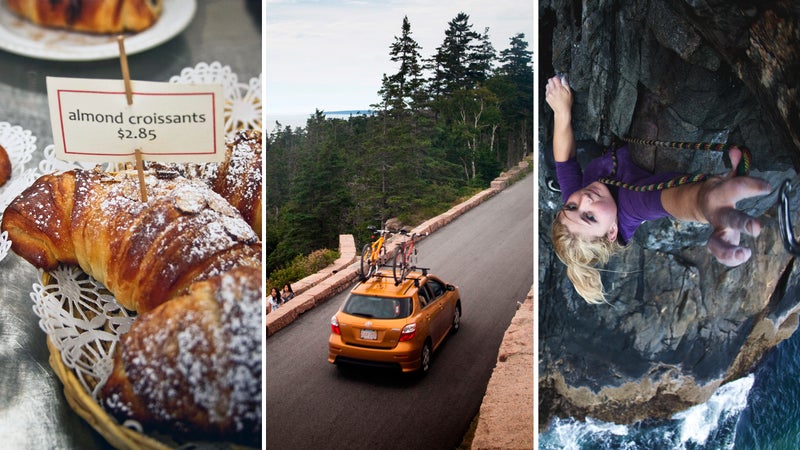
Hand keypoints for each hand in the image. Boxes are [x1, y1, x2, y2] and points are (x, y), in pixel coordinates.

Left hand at [545, 76, 572, 116]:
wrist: (562, 110)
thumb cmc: (566, 103)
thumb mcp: (570, 92)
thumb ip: (566, 84)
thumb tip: (563, 79)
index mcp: (559, 88)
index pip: (555, 78)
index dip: (557, 77)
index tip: (559, 79)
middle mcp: (553, 90)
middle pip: (550, 80)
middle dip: (553, 80)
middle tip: (556, 83)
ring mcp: (549, 94)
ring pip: (547, 85)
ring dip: (550, 85)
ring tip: (555, 88)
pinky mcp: (547, 97)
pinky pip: (546, 91)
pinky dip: (549, 90)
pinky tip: (553, 93)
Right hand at [700, 147, 771, 265]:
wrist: (696, 203)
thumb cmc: (720, 190)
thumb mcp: (726, 176)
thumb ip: (735, 166)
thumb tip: (738, 149)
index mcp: (719, 194)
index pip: (736, 187)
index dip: (752, 186)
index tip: (767, 187)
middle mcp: (717, 213)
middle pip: (729, 218)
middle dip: (742, 222)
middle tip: (757, 228)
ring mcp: (718, 229)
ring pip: (717, 243)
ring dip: (728, 250)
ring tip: (744, 253)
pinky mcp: (720, 241)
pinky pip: (721, 254)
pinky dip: (729, 258)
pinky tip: (743, 256)